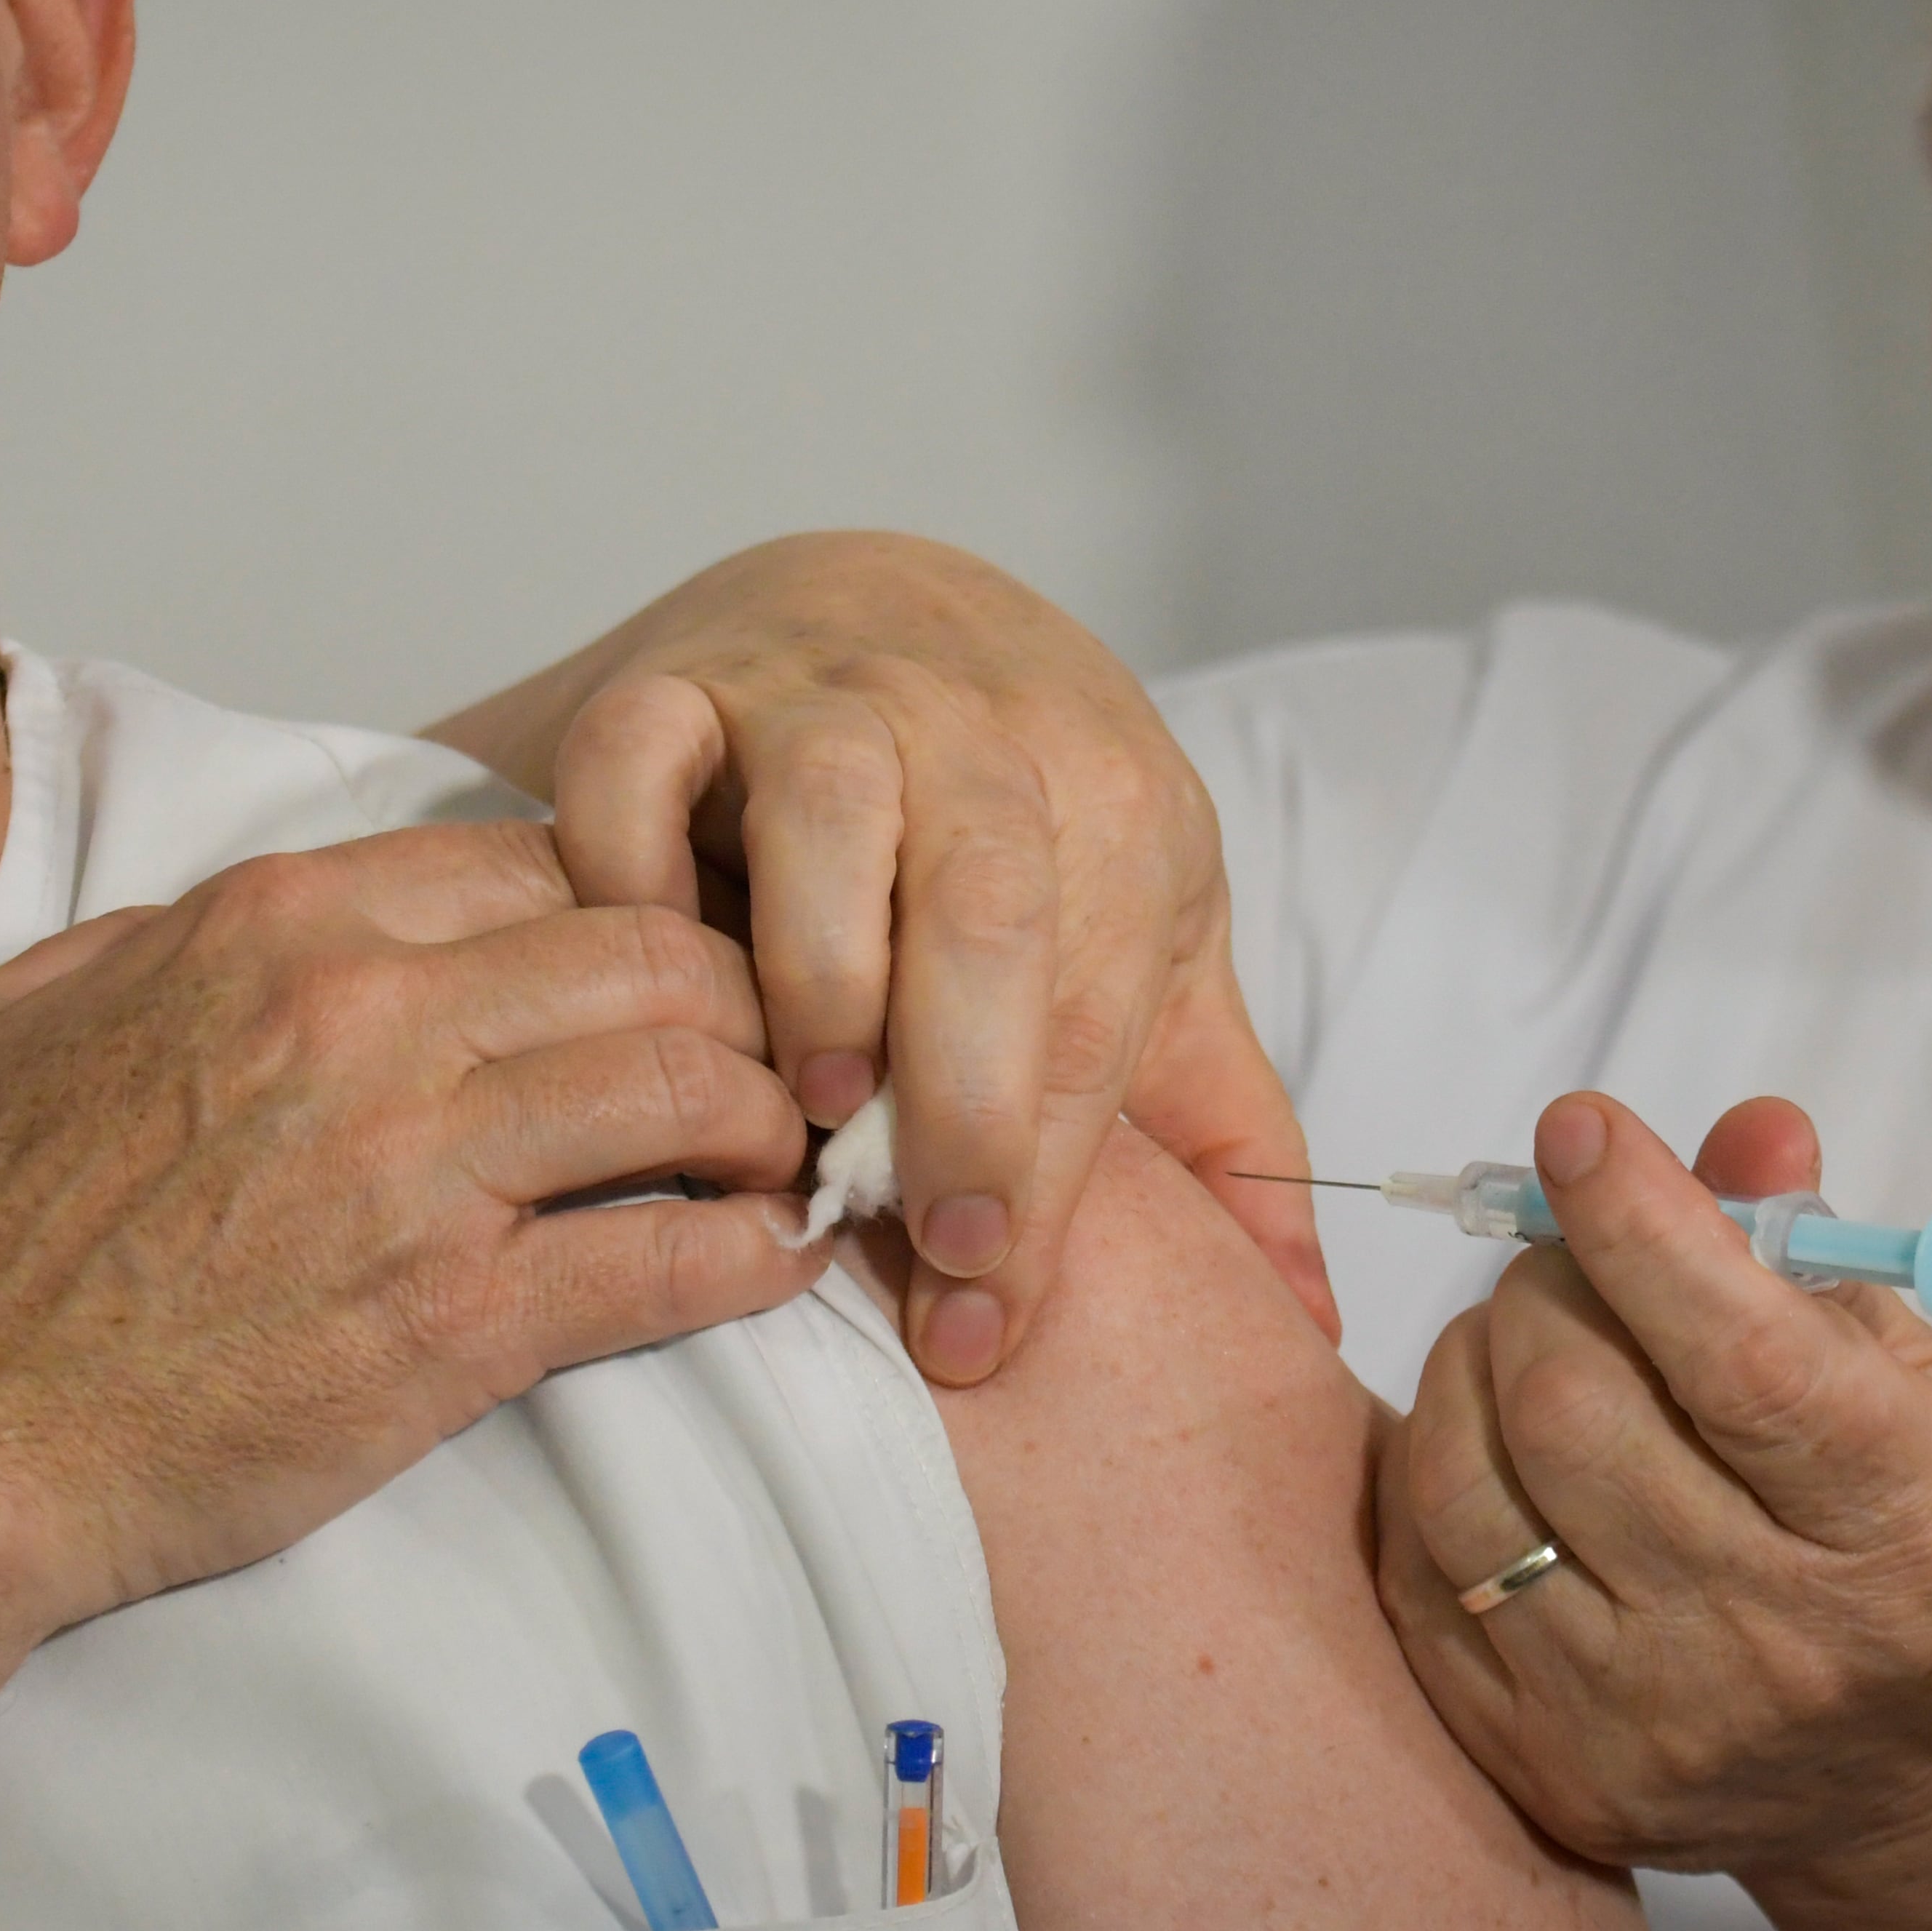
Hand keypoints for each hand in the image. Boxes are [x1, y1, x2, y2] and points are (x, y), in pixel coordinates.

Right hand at [0, 821, 819, 1634]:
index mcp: (279, 928)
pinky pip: (666, 1261)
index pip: (540, 861)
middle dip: (738, 996)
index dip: (633, 906)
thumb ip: (146, 951)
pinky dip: (753, 1256)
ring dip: (767, 1116)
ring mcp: (418, 1166)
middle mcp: (366, 1016)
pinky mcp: (453, 1319)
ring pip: (687, 1081)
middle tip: (770, 1054)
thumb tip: (218, 931)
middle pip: (649, 952)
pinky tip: (783, 1260)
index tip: (672, 960)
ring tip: (787, 1153)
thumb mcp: (14, 1020)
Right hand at [431, 531, 1330, 1382]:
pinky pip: (637, 758)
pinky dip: (628, 867)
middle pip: (991, 906)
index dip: (1045, 1179)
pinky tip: (649, 982)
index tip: (990, 1324)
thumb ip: (1217, 1122)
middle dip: (963, 1095)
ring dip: (820, 969)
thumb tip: (1303, 1310)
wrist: (886, 605)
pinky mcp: (685, 675)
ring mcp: (825, 689)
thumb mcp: (1153, 941)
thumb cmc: (1026, 816)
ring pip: (827, 810)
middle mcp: (982, 728)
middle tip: (925, 1241)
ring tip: (806, 1105)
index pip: (1093, 1009)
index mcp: (1115, 803)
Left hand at [1377, 1092, 1931, 1907]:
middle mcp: (1780, 1645)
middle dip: (1544, 1288)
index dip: (1639, 1224)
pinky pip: (1419, 1579)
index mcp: (1910, 1527)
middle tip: (1572, 1264)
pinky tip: (1497, 1451)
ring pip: (1467, 1485)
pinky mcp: (1559, 1775)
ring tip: (1532, 1352)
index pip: (1741, 1360)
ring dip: (1470, 1372)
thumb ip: (1816, 1256)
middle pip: (1572, 1409)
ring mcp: (1655, 1726)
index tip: (1581, 1128)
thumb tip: (1741, 1128)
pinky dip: (1438, 1476)